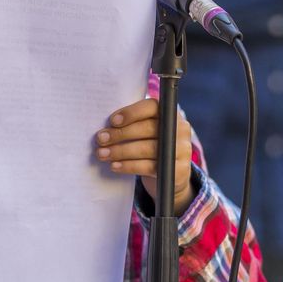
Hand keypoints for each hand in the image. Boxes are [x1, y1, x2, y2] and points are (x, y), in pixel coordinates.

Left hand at [96, 98, 195, 212]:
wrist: (173, 174)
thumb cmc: (152, 145)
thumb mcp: (148, 132)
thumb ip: (134, 124)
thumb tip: (105, 127)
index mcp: (170, 114)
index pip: (152, 107)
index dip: (132, 113)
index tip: (112, 121)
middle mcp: (180, 129)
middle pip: (149, 128)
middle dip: (121, 134)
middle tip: (100, 139)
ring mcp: (182, 150)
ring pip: (147, 148)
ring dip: (121, 151)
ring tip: (103, 154)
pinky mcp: (179, 169)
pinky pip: (150, 167)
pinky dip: (129, 166)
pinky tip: (115, 166)